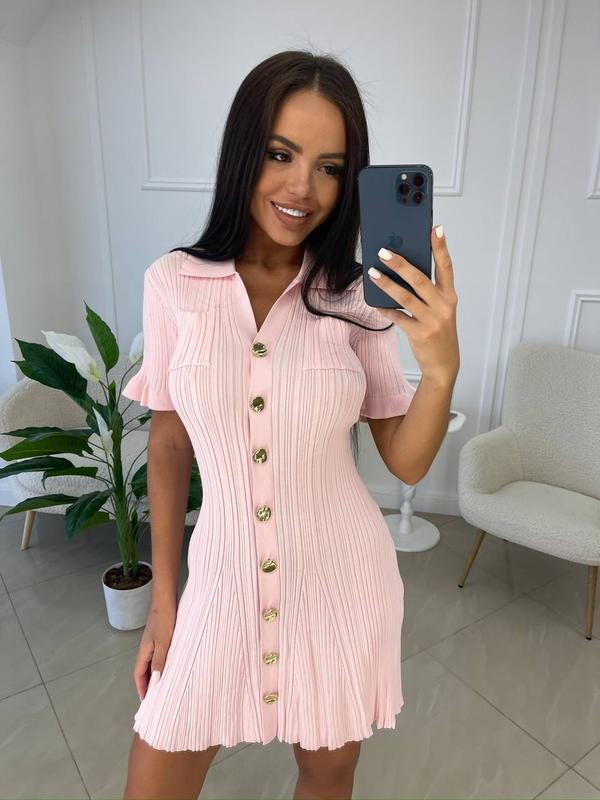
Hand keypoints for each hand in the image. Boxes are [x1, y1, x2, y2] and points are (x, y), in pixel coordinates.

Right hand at [134, 604, 175, 700]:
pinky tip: (169, 665)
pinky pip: (157, 655)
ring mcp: (152, 642)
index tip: (146, 700)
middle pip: (143, 670)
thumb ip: (159, 660)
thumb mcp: (163, 642)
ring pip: (151, 663)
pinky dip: (160, 664)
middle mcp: (146, 648)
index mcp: (144, 651)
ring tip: (162, 685)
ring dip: (154, 674)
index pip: (139, 674)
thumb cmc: (165, 620)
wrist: (166, 599)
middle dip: (147, 684)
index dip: (141, 687)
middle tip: (155, 697)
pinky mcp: (159, 637)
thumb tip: (155, 680)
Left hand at [368, 224, 459, 384]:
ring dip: (387, 284)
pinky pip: (398, 317)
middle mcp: (443, 306)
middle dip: (400, 264)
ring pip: (405, 297)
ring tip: (372, 273)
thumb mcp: (440, 309)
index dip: (441, 247)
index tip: (436, 228)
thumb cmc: (439, 331)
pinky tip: (376, 303)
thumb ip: (427, 292)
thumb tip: (402, 271)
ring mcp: (432, 321)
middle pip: (420, 279)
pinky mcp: (420, 334)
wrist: (444, 364)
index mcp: (450, 296)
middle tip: (384, 251)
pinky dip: (386, 310)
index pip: (446, 266)